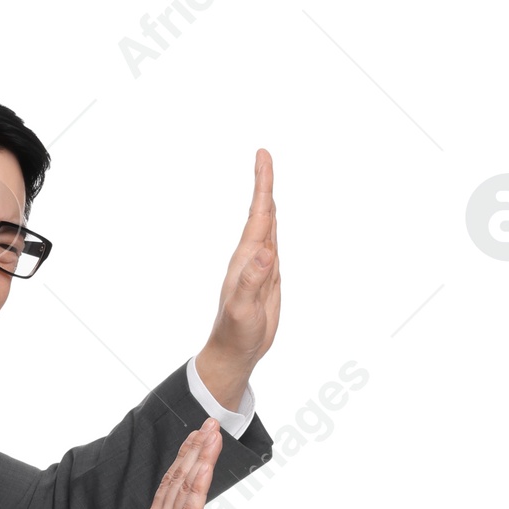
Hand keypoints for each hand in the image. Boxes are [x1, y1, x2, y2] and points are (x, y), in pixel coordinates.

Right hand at [117, 419, 219, 508]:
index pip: (169, 489)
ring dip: (199, 456)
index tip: (192, 442)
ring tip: (211, 432)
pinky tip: (205, 463)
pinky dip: (198, 482)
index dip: (181, 463)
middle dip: (194, 449)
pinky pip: (191, 507)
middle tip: (208, 423)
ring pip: (185, 485)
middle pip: (177, 479)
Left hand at [194, 149, 279, 412]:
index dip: (262, 185)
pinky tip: (272, 220)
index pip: (257, 214)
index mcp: (246, 258)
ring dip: (268, 201)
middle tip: (264, 156)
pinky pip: (272, 243)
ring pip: (267, 225)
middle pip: (261, 213)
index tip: (262, 156)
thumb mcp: (243, 308)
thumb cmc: (236, 333)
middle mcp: (251, 256)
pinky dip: (274, 226)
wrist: (234, 352)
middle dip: (264, 184)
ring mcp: (259, 266)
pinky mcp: (267, 277)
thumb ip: (252, 280)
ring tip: (268, 178)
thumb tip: (265, 251)